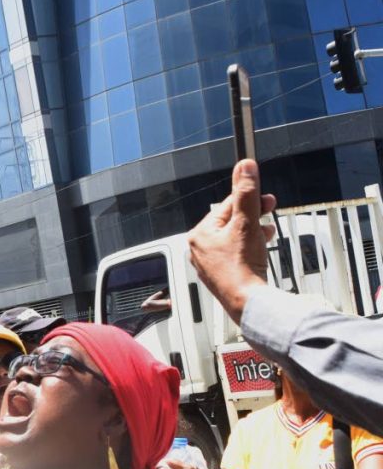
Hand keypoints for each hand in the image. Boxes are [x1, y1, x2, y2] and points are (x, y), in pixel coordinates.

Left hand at [187, 160, 276, 323]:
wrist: (248, 302)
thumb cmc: (242, 267)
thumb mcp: (247, 223)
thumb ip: (247, 193)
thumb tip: (245, 166)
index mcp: (199, 234)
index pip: (227, 206)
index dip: (250, 200)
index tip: (267, 198)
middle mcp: (199, 249)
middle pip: (231, 222)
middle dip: (253, 216)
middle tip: (269, 211)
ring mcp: (209, 264)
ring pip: (235, 238)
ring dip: (254, 231)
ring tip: (267, 232)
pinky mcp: (222, 275)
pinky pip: (236, 253)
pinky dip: (250, 247)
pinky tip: (261, 248)